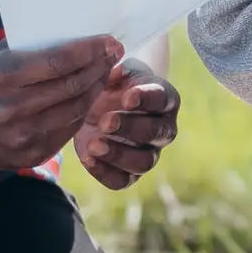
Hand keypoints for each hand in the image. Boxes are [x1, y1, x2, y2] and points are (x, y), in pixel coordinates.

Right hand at [0, 38, 124, 171]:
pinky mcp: (29, 156)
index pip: (58, 61)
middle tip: (114, 53)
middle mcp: (10, 109)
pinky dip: (81, 111)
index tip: (108, 40)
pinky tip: (87, 96)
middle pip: (72, 85)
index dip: (89, 50)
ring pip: (76, 109)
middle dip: (99, 66)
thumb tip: (74, 29)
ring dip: (96, 88)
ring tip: (105, 72)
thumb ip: (28, 45)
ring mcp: (20, 137)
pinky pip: (67, 130)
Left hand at [73, 58, 180, 190]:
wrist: (100, 107)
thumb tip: (115, 72)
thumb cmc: (112, 86)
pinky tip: (87, 158)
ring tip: (94, 145)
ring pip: (144, 162)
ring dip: (118, 154)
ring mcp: (149, 153)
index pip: (162, 99)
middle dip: (130, 128)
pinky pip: (123, 181)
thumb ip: (113, 71)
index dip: (147, 99)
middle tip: (105, 121)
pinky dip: (105, 172)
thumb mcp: (113, 73)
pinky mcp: (129, 173)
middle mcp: (163, 128)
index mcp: (164, 98)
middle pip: (156, 133)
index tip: (127, 98)